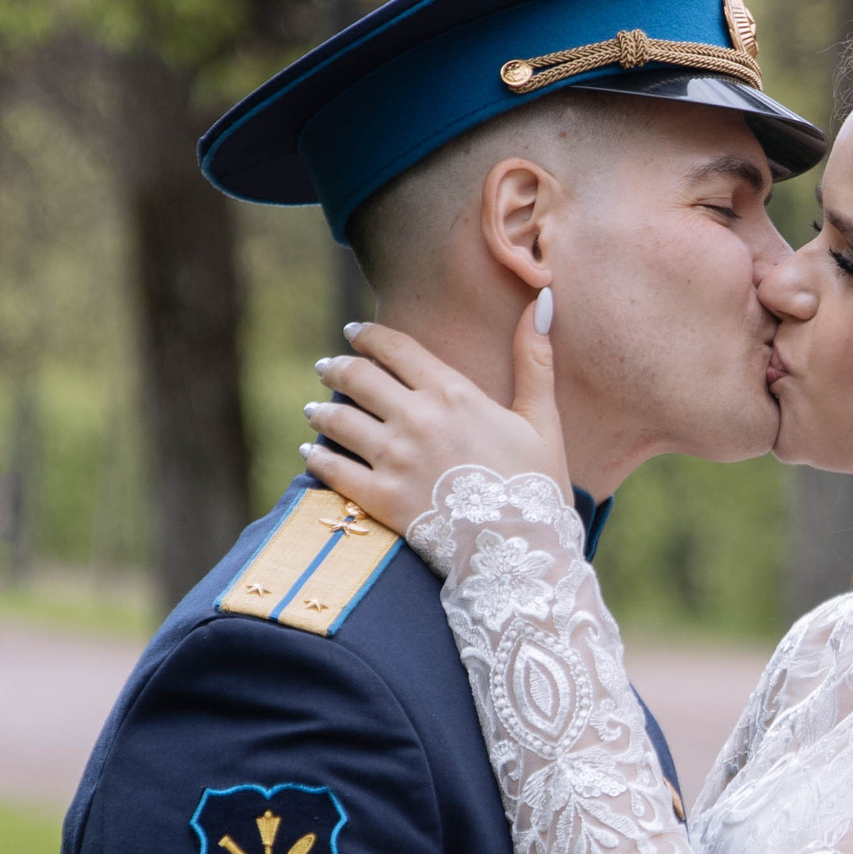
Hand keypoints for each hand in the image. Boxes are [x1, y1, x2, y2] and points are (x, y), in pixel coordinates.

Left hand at [302, 299, 565, 530]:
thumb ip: (535, 360)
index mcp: (453, 393)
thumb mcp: (542, 419)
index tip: (352, 332)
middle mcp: (416, 419)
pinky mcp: (380, 498)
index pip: (396, 348)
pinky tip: (310, 453)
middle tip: (326, 367)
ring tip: (314, 409)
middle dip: (336, 368)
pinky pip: (333, 469)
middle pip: (358, 378)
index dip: (368, 336)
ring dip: (321, 410)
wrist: (521, 551)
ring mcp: (394, 459)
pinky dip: (316, 458)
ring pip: (339, 420)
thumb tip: (542, 302)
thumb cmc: (536, 485)